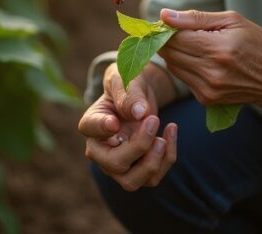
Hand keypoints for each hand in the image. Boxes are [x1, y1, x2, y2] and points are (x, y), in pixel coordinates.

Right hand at [78, 63, 177, 190]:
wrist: (138, 97)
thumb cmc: (128, 86)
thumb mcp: (127, 80)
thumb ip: (129, 94)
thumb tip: (138, 113)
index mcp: (91, 124)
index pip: (91, 129)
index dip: (102, 128)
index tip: (115, 121)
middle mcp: (100, 151)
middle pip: (115, 164)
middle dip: (139, 146)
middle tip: (154, 120)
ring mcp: (118, 165)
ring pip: (132, 181)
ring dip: (154, 161)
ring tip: (164, 135)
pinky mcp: (138, 171)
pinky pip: (152, 178)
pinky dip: (167, 158)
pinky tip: (171, 131)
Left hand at [158, 8, 261, 110]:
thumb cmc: (256, 42)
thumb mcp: (231, 21)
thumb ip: (195, 18)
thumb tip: (164, 15)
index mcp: (217, 49)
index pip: (175, 38)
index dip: (168, 28)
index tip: (170, 22)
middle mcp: (210, 72)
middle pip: (169, 53)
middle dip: (169, 40)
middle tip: (180, 31)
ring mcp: (208, 89)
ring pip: (173, 66)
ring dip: (176, 54)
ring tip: (195, 44)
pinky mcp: (206, 99)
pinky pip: (183, 79)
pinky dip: (186, 67)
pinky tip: (202, 60)